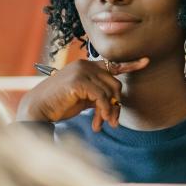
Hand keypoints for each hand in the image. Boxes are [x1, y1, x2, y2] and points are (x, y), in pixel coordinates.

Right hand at [16, 57, 149, 131]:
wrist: (39, 108)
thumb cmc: (60, 104)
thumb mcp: (84, 98)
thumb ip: (99, 95)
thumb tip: (117, 102)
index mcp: (87, 66)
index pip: (113, 64)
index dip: (131, 64)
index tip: (146, 61)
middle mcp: (85, 65)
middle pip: (115, 83)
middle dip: (116, 104)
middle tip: (112, 121)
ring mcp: (82, 71)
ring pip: (109, 92)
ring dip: (109, 112)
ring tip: (103, 124)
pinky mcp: (79, 81)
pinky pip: (101, 97)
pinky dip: (103, 111)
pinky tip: (98, 121)